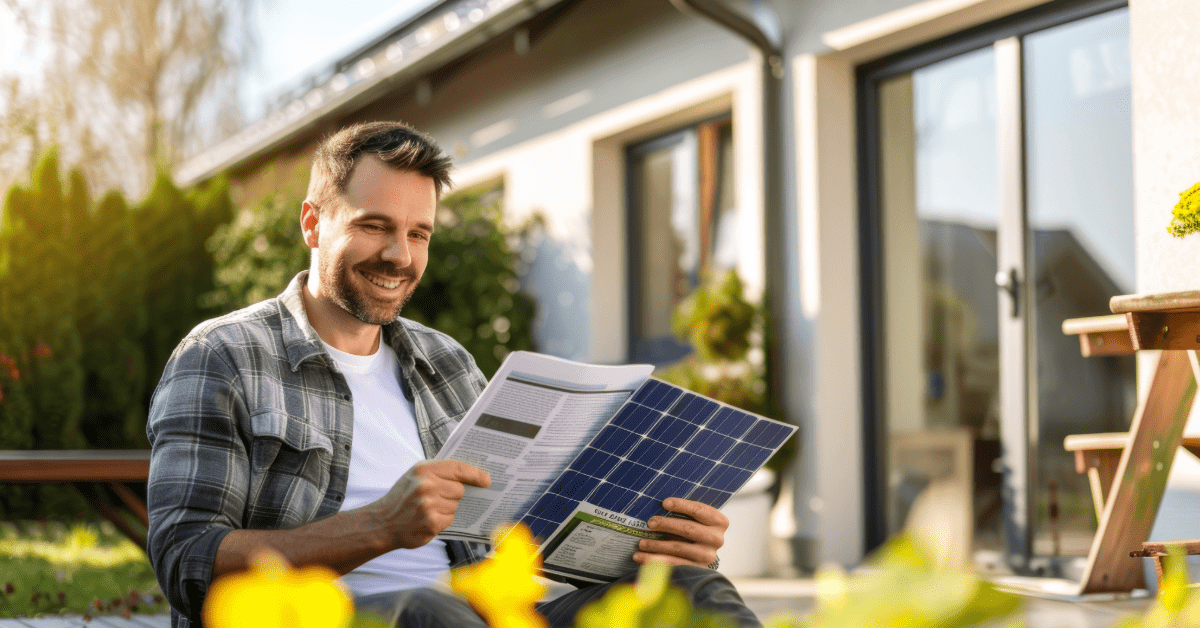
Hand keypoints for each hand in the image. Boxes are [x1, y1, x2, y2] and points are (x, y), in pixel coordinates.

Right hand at [376, 460, 490, 548]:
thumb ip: (438, 472)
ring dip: (446, 509)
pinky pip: (449, 520)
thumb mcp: (415, 476)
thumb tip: (470, 476)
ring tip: (427, 509)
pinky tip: (427, 519)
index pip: (458, 468)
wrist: (382, 522)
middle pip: (459, 490)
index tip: (486, 480)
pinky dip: (442, 521)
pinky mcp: (431, 523)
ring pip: (455, 506)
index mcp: (423, 470)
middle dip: (452, 495)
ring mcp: (429, 505)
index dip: (475, 474)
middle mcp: (426, 485)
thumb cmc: (401, 497)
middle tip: (436, 498)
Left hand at [633, 497, 727, 567]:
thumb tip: (660, 505)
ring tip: (641, 543)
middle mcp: (717, 539)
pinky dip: (653, 560)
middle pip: (688, 529)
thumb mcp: (695, 519)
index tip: (664, 503)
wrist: (703, 555)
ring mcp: (708, 556)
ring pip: (678, 548)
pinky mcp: (696, 570)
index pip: (699, 510)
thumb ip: (684, 512)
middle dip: (666, 524)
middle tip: (650, 522)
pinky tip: (640, 557)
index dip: (682, 505)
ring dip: (656, 545)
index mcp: (719, 522)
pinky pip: (672, 564)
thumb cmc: (694, 530)